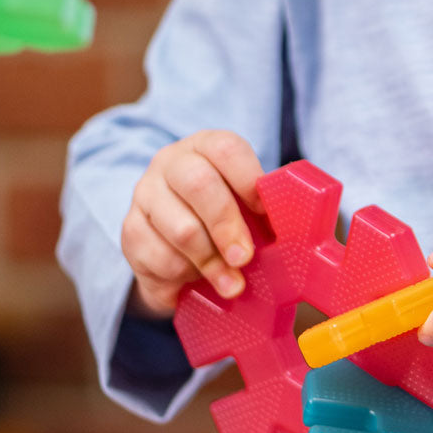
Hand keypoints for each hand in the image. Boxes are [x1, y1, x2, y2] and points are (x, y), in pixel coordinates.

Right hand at [120, 130, 264, 317]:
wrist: (177, 248)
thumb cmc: (225, 220)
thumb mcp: (248, 208)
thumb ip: (268, 210)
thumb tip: (302, 234)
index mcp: (207, 147)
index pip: (226, 149)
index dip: (249, 180)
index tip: (266, 213)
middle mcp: (172, 163)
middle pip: (198, 184)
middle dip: (227, 226)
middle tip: (245, 258)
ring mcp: (145, 194)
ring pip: (179, 228)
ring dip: (211, 262)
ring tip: (232, 285)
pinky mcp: (130, 231)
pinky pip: (158, 257)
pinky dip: (184, 275)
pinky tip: (196, 281)